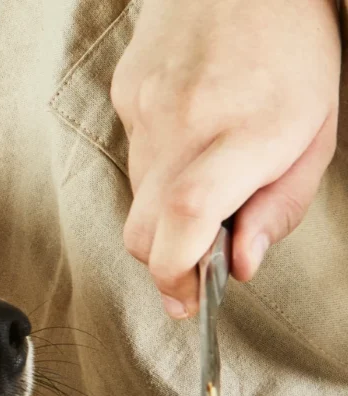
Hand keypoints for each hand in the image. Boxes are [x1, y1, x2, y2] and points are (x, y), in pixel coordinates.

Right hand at [111, 0, 340, 318]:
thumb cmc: (292, 50)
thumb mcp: (317, 135)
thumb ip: (280, 207)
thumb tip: (242, 265)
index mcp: (246, 132)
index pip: (185, 216)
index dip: (177, 271)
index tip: (188, 298)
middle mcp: (185, 122)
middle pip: (142, 229)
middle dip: (164, 262)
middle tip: (195, 267)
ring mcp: (145, 109)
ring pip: (136, 197)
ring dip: (165, 210)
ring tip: (206, 177)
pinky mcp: (124, 98)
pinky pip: (132, 157)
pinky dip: (158, 168)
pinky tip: (188, 136)